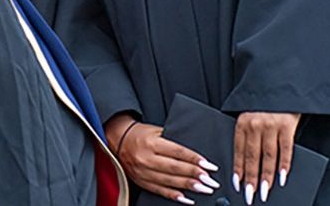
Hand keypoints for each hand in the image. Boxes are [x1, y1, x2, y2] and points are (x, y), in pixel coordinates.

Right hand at [106, 115, 220, 204]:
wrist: (118, 139)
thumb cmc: (141, 134)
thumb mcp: (157, 131)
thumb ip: (174, 140)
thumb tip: (195, 154)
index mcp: (152, 143)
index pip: (178, 152)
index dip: (195, 159)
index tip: (210, 166)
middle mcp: (146, 158)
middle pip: (175, 168)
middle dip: (195, 175)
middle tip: (211, 181)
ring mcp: (142, 172)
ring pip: (169, 181)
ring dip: (188, 186)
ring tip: (204, 189)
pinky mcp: (141, 181)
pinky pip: (160, 191)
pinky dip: (174, 196)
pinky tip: (187, 198)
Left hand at [232, 111, 301, 203]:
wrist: (280, 83)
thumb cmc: (264, 103)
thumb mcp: (250, 115)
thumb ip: (248, 135)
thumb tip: (246, 162)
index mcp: (242, 123)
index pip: (239, 152)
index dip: (239, 170)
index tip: (238, 185)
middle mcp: (255, 124)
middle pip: (252, 157)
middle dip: (251, 179)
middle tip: (251, 195)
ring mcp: (271, 125)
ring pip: (268, 156)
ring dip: (266, 176)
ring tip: (265, 190)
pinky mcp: (287, 125)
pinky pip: (285, 149)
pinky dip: (284, 165)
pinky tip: (282, 177)